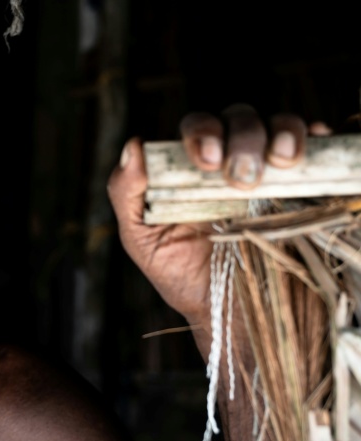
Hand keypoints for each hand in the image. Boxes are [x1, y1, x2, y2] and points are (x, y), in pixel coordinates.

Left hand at [107, 105, 309, 354]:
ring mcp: (271, 170)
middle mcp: (232, 159)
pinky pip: (320, 149)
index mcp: (192, 166)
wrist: (229, 314)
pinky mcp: (306, 186)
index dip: (202, 133)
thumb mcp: (142, 240)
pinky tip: (315, 147)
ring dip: (283, 132)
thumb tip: (133, 145)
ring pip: (281, 124)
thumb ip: (127, 194)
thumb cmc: (181, 275)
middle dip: (243, 137)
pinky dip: (321, 139)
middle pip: (241, 119)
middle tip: (241, 176)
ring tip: (280, 163)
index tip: (207, 162)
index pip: (198, 127)